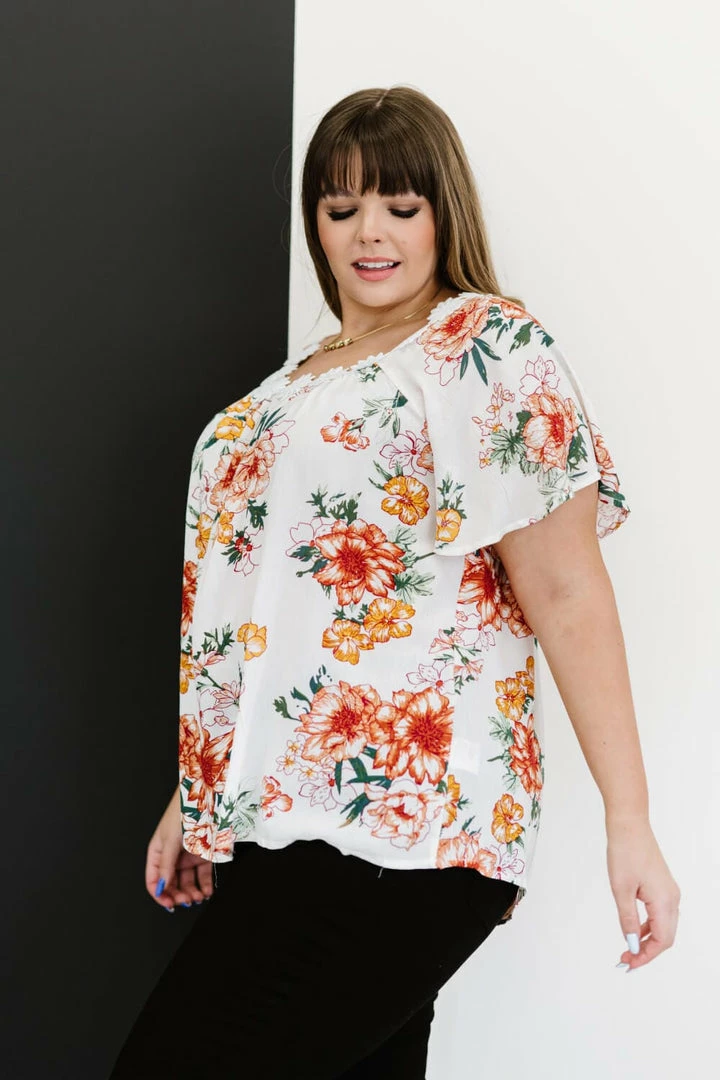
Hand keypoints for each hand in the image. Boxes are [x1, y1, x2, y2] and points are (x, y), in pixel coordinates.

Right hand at [145, 784, 214, 910]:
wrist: (206, 796)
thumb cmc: (182, 812)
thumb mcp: (171, 839)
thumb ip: (166, 864)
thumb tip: (161, 886)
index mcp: (157, 851)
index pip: (153, 879)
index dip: (159, 894)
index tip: (169, 903)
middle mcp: (171, 855)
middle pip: (171, 883)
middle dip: (177, 894)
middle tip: (186, 900)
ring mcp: (187, 855)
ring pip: (187, 881)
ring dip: (191, 892)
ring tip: (198, 897)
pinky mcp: (203, 854)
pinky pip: (202, 875)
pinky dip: (204, 885)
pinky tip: (206, 891)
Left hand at [606, 816, 679, 970]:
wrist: (629, 825)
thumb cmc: (624, 852)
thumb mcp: (621, 890)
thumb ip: (627, 920)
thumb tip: (631, 943)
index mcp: (664, 901)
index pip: (661, 941)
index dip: (646, 956)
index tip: (629, 963)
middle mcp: (672, 898)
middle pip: (665, 937)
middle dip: (646, 951)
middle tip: (626, 959)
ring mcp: (669, 891)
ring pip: (663, 926)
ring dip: (647, 939)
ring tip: (627, 948)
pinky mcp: (663, 886)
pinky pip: (660, 914)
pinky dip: (648, 925)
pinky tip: (633, 930)